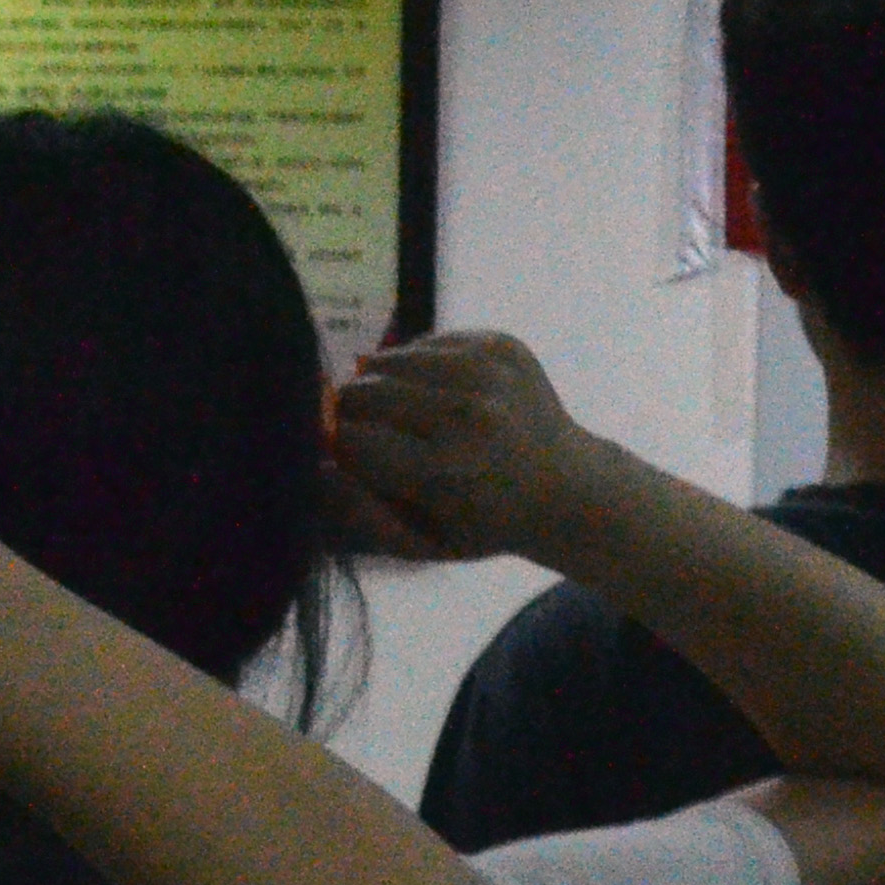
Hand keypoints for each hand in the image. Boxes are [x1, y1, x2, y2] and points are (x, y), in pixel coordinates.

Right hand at [331, 330, 607, 564]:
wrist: (569, 488)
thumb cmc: (484, 524)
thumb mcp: (421, 542)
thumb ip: (362, 512)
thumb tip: (315, 466)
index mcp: (446, 470)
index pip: (351, 438)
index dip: (341, 446)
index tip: (350, 457)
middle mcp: (469, 414)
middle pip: (364, 391)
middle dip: (353, 411)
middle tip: (369, 432)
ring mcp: (490, 372)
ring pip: (390, 359)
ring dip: (382, 383)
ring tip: (403, 412)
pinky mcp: (502, 345)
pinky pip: (427, 342)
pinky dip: (418, 364)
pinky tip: (437, 392)